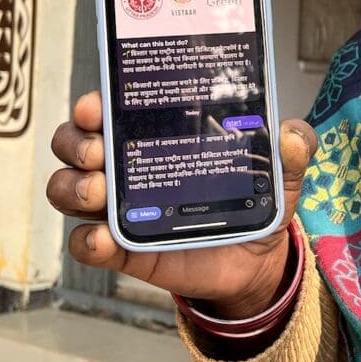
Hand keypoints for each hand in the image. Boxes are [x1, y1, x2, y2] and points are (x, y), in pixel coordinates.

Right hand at [46, 92, 317, 318]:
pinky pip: (87, 244)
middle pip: (74, 144)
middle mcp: (127, 165)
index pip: (110, 108)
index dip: (94, 102)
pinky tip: (102, 238)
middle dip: (75, 143)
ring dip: (71, 187)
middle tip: (98, 152)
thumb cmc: (254, 196)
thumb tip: (292, 134)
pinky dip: (87, 241)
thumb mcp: (280, 169)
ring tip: (99, 192)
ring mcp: (120, 208)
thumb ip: (292, 147)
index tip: (97, 104)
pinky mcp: (123, 251)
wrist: (257, 258)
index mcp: (156, 133)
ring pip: (67, 189)